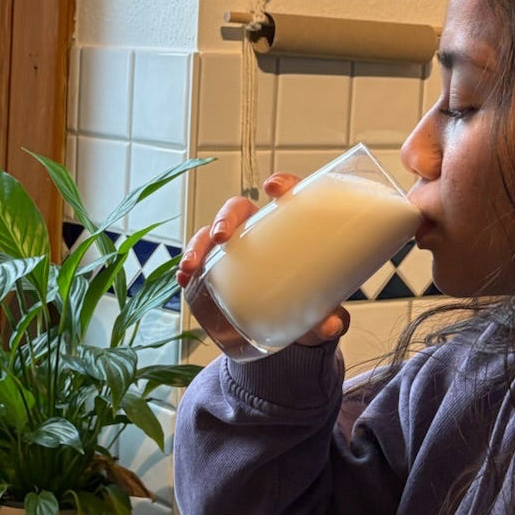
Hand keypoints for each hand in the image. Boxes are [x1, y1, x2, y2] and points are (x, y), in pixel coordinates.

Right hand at [177, 172, 350, 346]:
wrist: (293, 329)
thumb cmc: (312, 303)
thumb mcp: (324, 309)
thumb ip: (330, 318)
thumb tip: (329, 326)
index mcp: (291, 227)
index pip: (287, 195)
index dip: (281, 184)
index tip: (274, 188)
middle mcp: (260, 232)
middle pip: (239, 210)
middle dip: (225, 217)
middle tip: (222, 236)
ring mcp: (235, 249)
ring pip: (212, 234)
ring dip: (198, 245)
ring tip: (192, 265)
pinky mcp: (218, 270)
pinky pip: (199, 262)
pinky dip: (188, 268)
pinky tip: (183, 278)